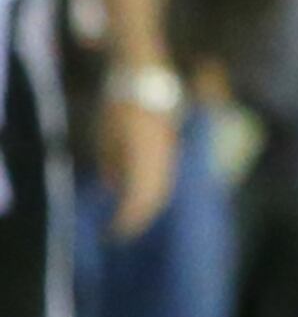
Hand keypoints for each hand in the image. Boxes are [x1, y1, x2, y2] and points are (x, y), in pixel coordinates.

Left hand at [98, 94, 175, 242]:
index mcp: (144, 159)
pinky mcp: (173, 155)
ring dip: (147, 209)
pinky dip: (154, 195)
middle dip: (137, 219)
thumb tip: (112, 187)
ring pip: (163, 193)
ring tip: (131, 220)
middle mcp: (162, 162)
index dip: (127, 220)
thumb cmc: (119, 106)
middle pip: (154, 200)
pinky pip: (166, 182)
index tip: (112, 233)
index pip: (139, 200)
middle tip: (120, 232)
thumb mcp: (106, 136)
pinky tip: (141, 199)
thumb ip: (112, 164)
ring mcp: (170, 158)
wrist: (148, 83)